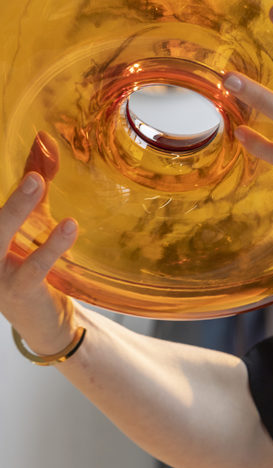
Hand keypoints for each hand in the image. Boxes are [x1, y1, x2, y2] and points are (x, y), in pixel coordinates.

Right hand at [1, 137, 79, 356]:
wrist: (47, 324)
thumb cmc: (34, 269)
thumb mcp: (33, 226)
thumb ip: (36, 191)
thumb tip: (43, 144)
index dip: (8, 187)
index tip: (28, 142)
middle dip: (6, 194)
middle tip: (28, 165)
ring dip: (16, 208)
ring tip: (38, 181)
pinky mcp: (17, 291)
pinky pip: (33, 267)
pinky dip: (50, 246)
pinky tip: (70, 227)